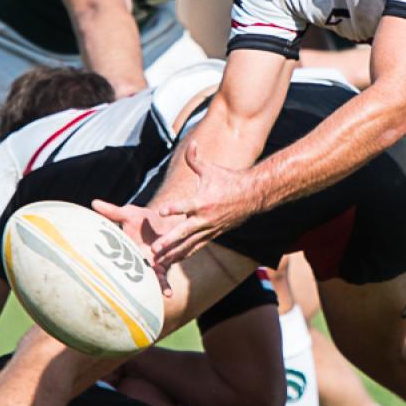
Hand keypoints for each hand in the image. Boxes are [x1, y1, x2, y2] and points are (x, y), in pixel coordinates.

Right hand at [90, 200, 179, 294]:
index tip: (98, 278)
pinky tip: (168, 294)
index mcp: (124, 251)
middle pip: (128, 277)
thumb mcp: (129, 214)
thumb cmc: (144, 220)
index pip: (112, 261)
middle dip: (125, 286)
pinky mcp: (162, 268)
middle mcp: (134, 262)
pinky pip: (162, 279)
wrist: (165, 223)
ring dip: (147, 288)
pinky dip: (164, 286)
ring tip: (146, 298)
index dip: (106, 269)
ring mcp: (148, 267)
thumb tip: (94, 202)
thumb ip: (113, 212)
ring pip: (146, 281)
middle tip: (121, 296)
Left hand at [151, 142, 263, 275]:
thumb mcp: (210, 169)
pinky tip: (173, 261)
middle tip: (155, 248)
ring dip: (173, 252)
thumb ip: (194, 159)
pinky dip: (185, 254)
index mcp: (203, 201)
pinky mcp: (213, 234)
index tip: (161, 210)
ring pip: (189, 244)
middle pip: (184, 232)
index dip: (174, 208)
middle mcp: (205, 218)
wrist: (251, 195)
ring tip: (158, 261)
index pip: (185, 205)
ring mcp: (209, 229)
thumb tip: (191, 144)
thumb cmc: (228, 180)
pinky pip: (197, 247)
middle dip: (169, 241)